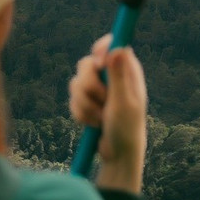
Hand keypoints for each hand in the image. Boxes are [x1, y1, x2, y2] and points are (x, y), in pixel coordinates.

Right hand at [69, 34, 147, 193]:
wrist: (118, 154)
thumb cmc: (127, 129)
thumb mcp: (124, 103)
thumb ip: (119, 76)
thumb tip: (118, 48)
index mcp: (127, 71)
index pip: (112, 44)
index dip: (101, 49)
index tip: (98, 63)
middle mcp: (111, 75)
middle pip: (86, 63)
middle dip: (89, 85)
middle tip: (102, 100)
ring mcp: (98, 88)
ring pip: (76, 82)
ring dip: (85, 104)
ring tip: (100, 118)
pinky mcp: (86, 100)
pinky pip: (72, 99)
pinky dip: (80, 113)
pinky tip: (94, 123)